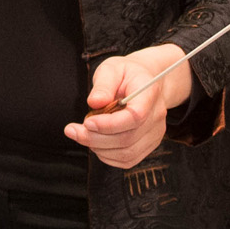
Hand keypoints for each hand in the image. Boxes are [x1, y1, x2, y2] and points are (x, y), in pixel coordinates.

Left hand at [67, 44, 189, 170]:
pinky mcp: (149, 145)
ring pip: (127, 154)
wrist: (145, 81)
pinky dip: (107, 156)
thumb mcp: (111, 68)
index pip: (135, 116)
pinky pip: (128, 160)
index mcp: (149, 93)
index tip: (87, 122)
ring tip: (83, 134)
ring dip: (99, 148)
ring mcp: (155, 133)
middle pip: (128, 138)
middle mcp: (157, 116)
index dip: (109, 124)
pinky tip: (96, 142)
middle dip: (95, 139)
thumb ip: (103, 84)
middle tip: (73, 130)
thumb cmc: (126, 74)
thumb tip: (95, 102)